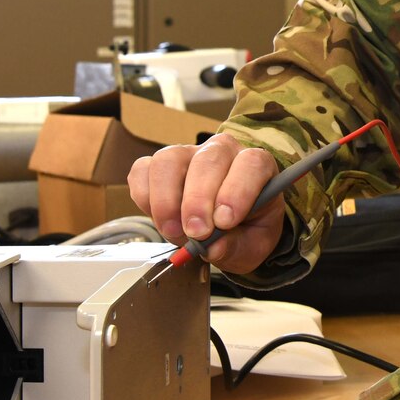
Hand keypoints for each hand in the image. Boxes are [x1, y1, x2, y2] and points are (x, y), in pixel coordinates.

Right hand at [128, 134, 285, 272]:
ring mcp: (188, 154)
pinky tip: (158, 219)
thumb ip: (236, 246)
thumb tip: (213, 247)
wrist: (227, 229)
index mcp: (256, 166)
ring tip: (174, 232)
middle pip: (208, 161)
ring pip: (170, 160)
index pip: (251, 164)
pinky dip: (145, 197)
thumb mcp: (251, 246)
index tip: (225, 221)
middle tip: (196, 233)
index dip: (237, 191)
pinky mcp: (159, 165)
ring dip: (167, 200)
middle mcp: (222, 152)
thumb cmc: (245, 230)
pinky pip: (143, 170)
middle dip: (198, 200)